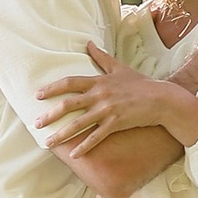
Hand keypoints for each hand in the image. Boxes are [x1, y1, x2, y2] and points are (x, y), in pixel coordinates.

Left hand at [35, 43, 191, 152]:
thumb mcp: (119, 67)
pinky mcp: (116, 124)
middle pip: (69, 104)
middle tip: (36, 123)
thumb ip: (101, 57)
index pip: (70, 83)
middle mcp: (100, 95)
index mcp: (99, 81)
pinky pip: (96, 137)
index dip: (52, 88)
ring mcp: (107, 110)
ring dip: (61, 134)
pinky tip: (73, 155)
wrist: (161, 99)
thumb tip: (87, 43)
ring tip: (47, 143)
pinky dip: (84, 146)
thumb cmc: (140, 83)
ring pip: (79, 124)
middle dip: (50, 115)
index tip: (37, 95)